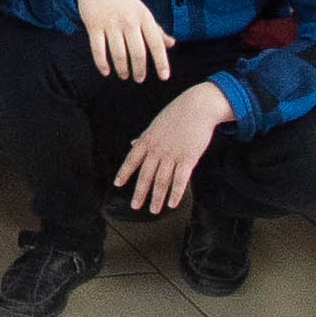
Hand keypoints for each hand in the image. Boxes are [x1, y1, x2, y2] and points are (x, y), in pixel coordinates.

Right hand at [75, 0, 172, 83]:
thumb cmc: (123, 1)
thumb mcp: (142, 11)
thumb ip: (156, 29)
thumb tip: (172, 44)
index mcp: (144, 17)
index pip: (156, 43)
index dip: (161, 62)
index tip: (164, 77)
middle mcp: (129, 20)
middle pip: (137, 52)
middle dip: (139, 70)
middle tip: (139, 79)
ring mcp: (111, 23)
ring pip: (118, 54)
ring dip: (122, 69)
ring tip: (124, 75)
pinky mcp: (94, 25)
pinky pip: (98, 50)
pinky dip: (102, 64)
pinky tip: (106, 72)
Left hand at [113, 83, 231, 214]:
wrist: (197, 106)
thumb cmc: (177, 114)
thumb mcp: (155, 124)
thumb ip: (144, 137)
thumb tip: (132, 143)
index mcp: (147, 140)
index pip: (131, 159)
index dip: (124, 172)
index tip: (118, 184)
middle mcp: (157, 149)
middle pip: (145, 175)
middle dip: (140, 193)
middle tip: (135, 206)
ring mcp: (172, 154)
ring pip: (162, 181)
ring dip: (157, 198)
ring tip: (154, 210)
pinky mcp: (188, 158)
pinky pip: (180, 179)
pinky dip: (175, 193)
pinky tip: (172, 204)